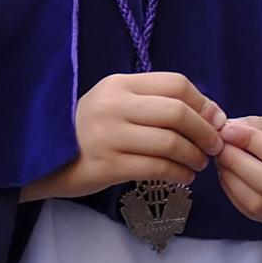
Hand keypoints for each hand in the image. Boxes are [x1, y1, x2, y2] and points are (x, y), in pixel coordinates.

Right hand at [22, 70, 222, 201]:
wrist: (45, 160)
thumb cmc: (90, 132)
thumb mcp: (116, 104)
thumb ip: (154, 103)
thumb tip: (210, 112)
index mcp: (119, 84)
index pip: (176, 84)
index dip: (204, 103)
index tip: (216, 120)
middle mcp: (114, 105)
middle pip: (178, 112)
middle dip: (205, 132)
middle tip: (214, 147)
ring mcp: (109, 135)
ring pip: (170, 142)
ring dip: (194, 156)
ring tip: (198, 164)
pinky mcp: (107, 165)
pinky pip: (156, 168)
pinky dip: (178, 173)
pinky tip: (184, 178)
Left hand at [214, 113, 261, 224]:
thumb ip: (260, 127)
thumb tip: (227, 130)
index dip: (250, 142)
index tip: (228, 130)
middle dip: (236, 163)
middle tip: (220, 147)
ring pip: (258, 203)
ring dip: (232, 181)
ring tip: (222, 161)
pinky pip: (253, 213)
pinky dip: (234, 194)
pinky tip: (229, 176)